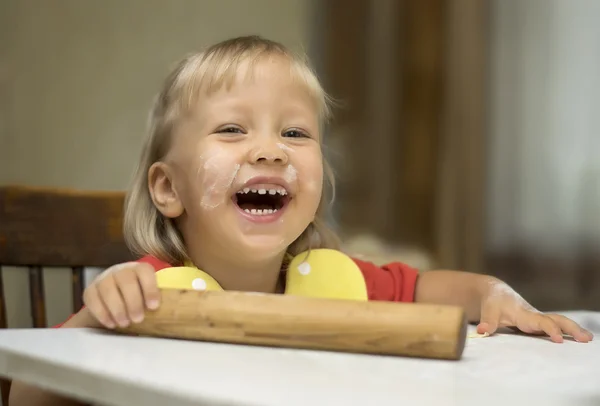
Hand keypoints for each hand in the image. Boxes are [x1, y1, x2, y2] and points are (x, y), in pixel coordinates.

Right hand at [83, 262, 159, 328]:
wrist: (114, 299)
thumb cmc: (139, 300)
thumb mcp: (150, 297)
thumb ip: (162, 300)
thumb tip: (183, 310)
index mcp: (139, 270)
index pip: (145, 272)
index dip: (150, 288)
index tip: (154, 306)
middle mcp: (121, 270)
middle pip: (126, 279)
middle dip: (133, 301)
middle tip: (138, 319)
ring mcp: (104, 278)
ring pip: (108, 288)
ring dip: (117, 307)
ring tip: (124, 323)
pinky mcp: (90, 290)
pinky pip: (92, 298)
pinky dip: (101, 312)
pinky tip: (110, 323)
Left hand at [476, 281, 593, 342]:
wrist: (495, 292)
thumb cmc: (492, 301)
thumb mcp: (488, 311)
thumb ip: (487, 322)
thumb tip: (483, 332)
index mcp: (524, 313)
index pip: (540, 322)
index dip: (550, 329)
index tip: (559, 340)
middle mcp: (534, 315)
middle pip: (556, 320)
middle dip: (571, 328)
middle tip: (585, 339)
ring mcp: (537, 318)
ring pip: (559, 322)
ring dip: (573, 329)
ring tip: (588, 339)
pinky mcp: (537, 322)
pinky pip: (555, 325)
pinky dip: (567, 331)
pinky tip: (577, 338)